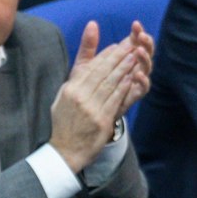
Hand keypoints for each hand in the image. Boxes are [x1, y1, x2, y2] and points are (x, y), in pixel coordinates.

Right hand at [50, 21, 150, 172]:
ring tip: (134, 57)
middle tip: (130, 46)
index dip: (105, 56)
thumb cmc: (64, 123)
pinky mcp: (101, 121)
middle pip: (102, 72)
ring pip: (110, 83)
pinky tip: (131, 78)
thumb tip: (83, 63)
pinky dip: (123, 87)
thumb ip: (76, 78)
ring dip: (123, 69)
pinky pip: (114, 100)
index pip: (90, 67)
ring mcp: (90, 108)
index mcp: (70, 89)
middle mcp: (79, 96)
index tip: (116, 46)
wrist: (64, 151)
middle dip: (117, 57)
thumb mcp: (63, 96)